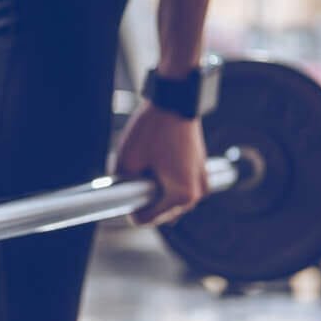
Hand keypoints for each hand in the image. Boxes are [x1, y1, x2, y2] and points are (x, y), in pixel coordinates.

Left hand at [114, 101, 209, 225]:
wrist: (175, 101)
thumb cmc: (152, 129)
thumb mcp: (126, 161)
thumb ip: (121, 186)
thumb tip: (118, 198)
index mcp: (182, 195)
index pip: (147, 219)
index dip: (129, 207)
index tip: (121, 191)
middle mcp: (198, 193)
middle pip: (161, 212)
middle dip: (144, 199)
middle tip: (131, 175)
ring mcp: (202, 181)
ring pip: (169, 199)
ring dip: (155, 190)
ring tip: (144, 167)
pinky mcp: (201, 170)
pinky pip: (178, 186)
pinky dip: (165, 180)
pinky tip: (155, 162)